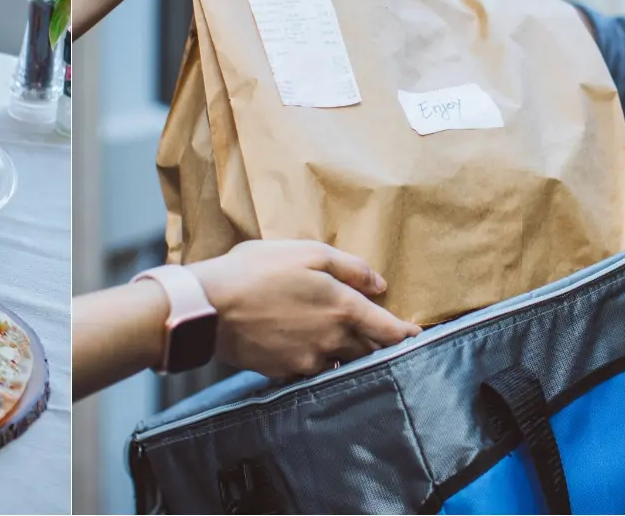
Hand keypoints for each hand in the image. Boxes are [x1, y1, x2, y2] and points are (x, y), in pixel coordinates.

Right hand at [189, 240, 420, 377]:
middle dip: (375, 346)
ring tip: (340, 345)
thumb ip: (348, 267)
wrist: (209, 307)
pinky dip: (315, 363)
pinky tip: (304, 351)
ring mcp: (309, 360)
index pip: (388, 330)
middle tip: (377, 338)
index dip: (405, 334)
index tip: (414, 335)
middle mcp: (333, 339)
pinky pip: (311, 371)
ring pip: (341, 363)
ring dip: (346, 356)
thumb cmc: (255, 271)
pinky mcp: (286, 372)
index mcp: (343, 307)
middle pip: (367, 351)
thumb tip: (380, 284)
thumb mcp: (304, 252)